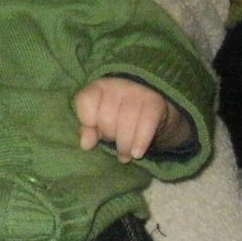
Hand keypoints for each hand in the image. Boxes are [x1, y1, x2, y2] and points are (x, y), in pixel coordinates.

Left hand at [74, 77, 188, 162]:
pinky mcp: (155, 101)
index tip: (93, 135)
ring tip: (125, 155)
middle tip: (115, 144)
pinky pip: (146, 123)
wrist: (153, 108)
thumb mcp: (100, 121)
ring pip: (126, 122)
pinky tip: (137, 153)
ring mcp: (138, 91)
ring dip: (124, 145)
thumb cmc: (119, 115)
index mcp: (99, 87)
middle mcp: (118, 85)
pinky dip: (140, 141)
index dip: (87, 121)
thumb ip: (88, 130)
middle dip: (109, 136)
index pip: (86, 101)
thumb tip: (85, 144)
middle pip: (106, 117)